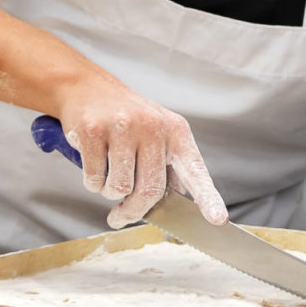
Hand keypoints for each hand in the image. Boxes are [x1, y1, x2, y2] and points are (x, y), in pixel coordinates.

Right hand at [52, 67, 227, 229]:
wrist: (87, 87)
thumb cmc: (126, 118)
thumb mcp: (157, 134)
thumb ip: (169, 166)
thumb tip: (180, 200)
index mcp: (176, 131)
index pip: (195, 170)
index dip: (208, 198)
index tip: (218, 220)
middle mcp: (153, 126)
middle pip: (149, 190)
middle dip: (133, 211)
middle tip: (120, 216)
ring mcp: (123, 126)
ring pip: (119, 188)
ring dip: (109, 192)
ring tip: (108, 173)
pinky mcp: (93, 130)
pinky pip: (94, 178)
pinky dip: (92, 181)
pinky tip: (94, 161)